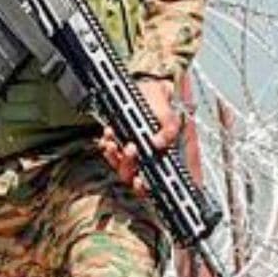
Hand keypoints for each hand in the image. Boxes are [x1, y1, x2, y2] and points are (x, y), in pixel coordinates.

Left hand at [97, 77, 182, 194]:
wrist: (146, 88)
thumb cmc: (161, 101)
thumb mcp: (170, 110)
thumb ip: (170, 127)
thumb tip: (158, 143)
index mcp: (169, 156)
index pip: (163, 181)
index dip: (152, 189)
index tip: (142, 182)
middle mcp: (152, 159)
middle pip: (140, 178)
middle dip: (130, 167)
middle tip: (131, 148)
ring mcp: (136, 154)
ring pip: (124, 169)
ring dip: (116, 158)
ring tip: (113, 143)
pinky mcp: (121, 146)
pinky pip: (112, 154)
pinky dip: (107, 146)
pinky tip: (108, 135)